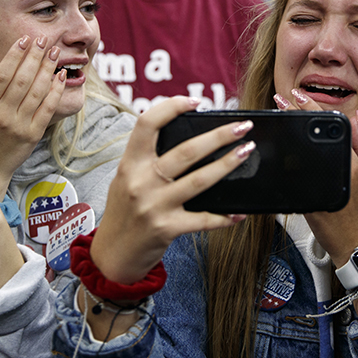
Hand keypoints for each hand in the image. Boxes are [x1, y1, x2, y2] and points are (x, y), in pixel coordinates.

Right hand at [0, 35, 65, 200]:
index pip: (2, 73)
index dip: (15, 54)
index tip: (25, 39)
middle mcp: (0, 114)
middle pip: (22, 79)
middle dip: (35, 56)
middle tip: (44, 39)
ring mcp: (18, 125)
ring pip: (37, 91)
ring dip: (48, 68)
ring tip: (55, 52)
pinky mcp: (32, 135)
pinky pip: (48, 108)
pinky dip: (56, 90)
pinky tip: (62, 76)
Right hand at [90, 97, 252, 283]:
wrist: (111, 256)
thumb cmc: (125, 212)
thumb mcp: (126, 180)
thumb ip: (149, 160)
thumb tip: (191, 139)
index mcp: (129, 163)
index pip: (148, 124)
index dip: (172, 107)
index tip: (196, 101)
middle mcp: (140, 182)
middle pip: (186, 151)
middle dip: (219, 136)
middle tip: (243, 126)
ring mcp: (154, 206)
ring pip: (200, 180)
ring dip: (227, 164)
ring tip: (246, 151)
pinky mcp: (167, 228)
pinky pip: (202, 219)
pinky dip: (223, 217)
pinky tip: (239, 213)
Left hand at [276, 90, 357, 266]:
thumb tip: (353, 116)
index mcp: (351, 164)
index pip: (329, 127)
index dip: (311, 108)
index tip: (297, 95)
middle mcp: (333, 173)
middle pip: (308, 139)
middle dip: (292, 116)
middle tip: (279, 100)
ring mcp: (317, 188)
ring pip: (297, 158)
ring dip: (285, 138)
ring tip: (277, 121)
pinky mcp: (305, 202)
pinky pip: (294, 180)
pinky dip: (286, 164)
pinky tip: (278, 152)